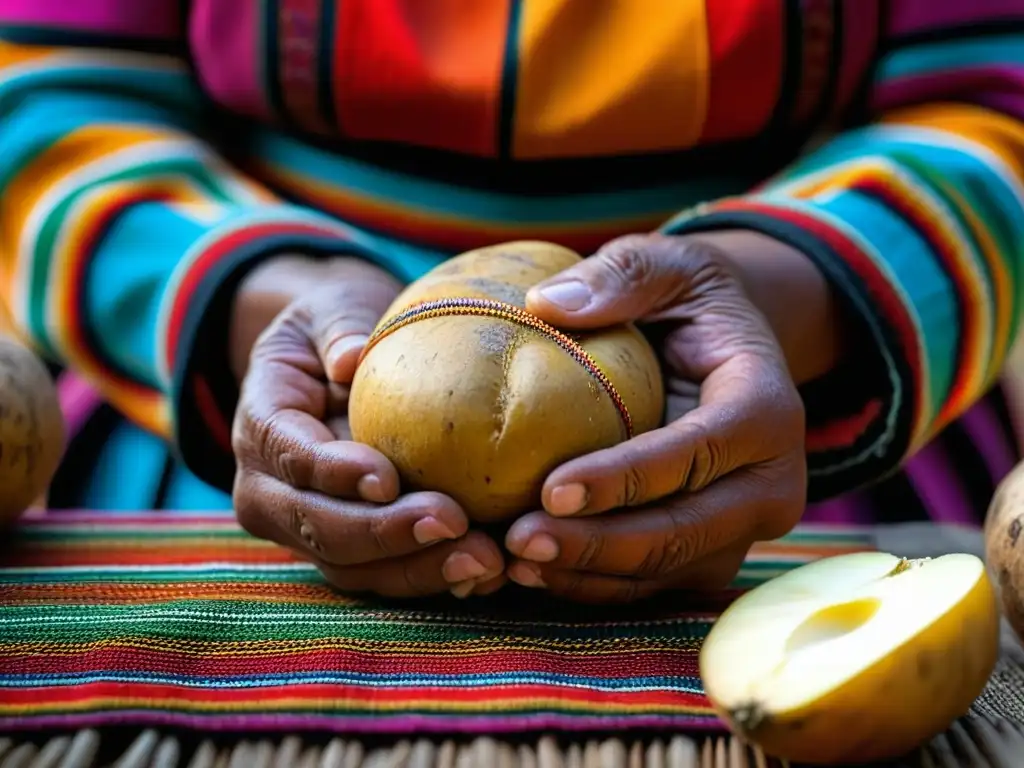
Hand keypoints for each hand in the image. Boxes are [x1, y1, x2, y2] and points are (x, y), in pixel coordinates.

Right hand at [231, 256, 505, 598]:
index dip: (335, 473)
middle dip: (386, 534)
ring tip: (484, 560)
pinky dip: (432, 578)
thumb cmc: (336, 330)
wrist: (334, 365)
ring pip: (351, 568)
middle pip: (320, 527)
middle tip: (454, 523)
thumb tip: (349, 356)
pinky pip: (384, 577)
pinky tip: (485, 572)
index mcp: (262, 426)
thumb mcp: (331, 309)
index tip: (387, 478)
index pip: (291, 457)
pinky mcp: (349, 551)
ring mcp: (307, 529)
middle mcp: (271, 491)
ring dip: (418, 570)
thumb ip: (337, 328)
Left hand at [503, 234, 809, 602]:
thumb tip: (547, 304)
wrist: (725, 349)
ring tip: (515, 562)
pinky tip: (537, 572)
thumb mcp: (668, 266)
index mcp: (767, 407)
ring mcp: (746, 523)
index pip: (699, 453)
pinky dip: (598, 584)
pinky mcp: (714, 548)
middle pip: (688, 531)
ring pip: (672, 570)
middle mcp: (771, 480)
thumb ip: (622, 275)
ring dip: (593, 575)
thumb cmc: (690, 301)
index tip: (550, 490)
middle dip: (601, 545)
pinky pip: (657, 582)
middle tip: (519, 542)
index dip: (627, 479)